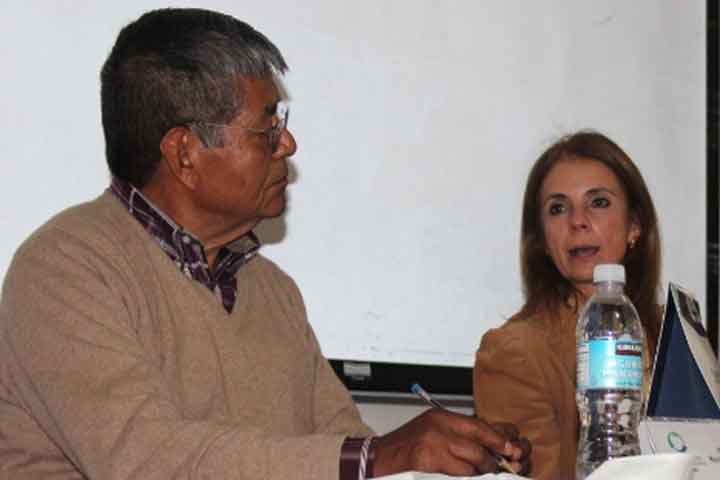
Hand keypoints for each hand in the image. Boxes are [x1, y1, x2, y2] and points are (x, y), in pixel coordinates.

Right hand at [371, 409, 530, 476]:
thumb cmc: (405, 450)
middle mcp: (439, 426)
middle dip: (498, 454)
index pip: (479, 424)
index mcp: (441, 417)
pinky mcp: (429, 459)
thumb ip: (457, 437)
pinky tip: (469, 477)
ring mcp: (434, 442)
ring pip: (474, 458)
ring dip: (485, 470)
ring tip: (487, 474)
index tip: (513, 447)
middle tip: (509, 464)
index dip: (500, 436)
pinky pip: (461, 472)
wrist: (376, 460)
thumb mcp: (431, 433)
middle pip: (481, 438)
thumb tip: (492, 447)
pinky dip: (469, 477)